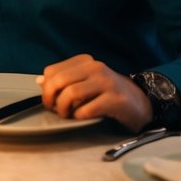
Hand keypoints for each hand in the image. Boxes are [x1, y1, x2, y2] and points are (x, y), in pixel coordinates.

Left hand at [38, 54, 152, 132]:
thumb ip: (64, 80)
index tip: (49, 101)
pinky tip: (83, 118)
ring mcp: (106, 83)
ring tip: (68, 115)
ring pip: (71, 93)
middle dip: (51, 99)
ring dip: (64, 109)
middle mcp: (95, 68)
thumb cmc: (108, 94)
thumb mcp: (86, 83)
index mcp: (85, 62)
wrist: (141, 104)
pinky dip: (80, 117)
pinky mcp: (115, 100)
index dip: (46, 88)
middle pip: (59, 80)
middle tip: (54, 110)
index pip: (52, 71)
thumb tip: (40, 81)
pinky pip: (87, 109)